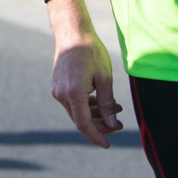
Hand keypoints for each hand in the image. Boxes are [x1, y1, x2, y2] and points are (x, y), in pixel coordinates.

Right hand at [46, 0, 123, 147]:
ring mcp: (57, 90)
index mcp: (73, 94)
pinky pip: (73, 102)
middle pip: (81, 120)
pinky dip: (87, 105)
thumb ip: (107, 103)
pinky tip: (102, 100)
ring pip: (77, 111)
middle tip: (119, 123)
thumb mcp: (105, 77)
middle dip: (100, 124)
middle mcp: (61, 95)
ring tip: (116, 107)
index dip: (96, 136)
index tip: (107, 145)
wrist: (72, 33)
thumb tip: (112, 123)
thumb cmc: (91, 52)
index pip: (84, 125)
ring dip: (95, 113)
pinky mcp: (57, 86)